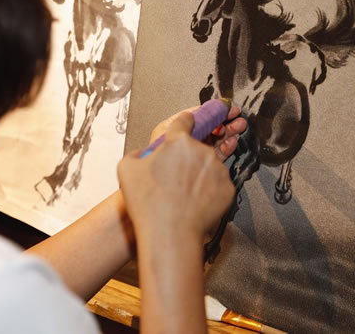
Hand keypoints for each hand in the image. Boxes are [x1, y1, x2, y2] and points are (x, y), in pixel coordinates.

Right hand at [118, 111, 235, 243]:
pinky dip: (208, 190)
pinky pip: (218, 184)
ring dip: (198, 174)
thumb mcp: (126, 169)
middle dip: (186, 157)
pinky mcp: (228, 189)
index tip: (185, 124)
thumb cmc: (149, 204)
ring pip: (208, 166)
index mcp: (179, 142)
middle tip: (173, 177)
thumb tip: (143, 155)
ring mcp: (218, 170)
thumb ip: (137, 153)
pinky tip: (193, 202)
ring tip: (182, 194)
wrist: (170, 234)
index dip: (182, 123)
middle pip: (195, 148)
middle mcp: (203, 152)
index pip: (184, 121)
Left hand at [149, 104, 246, 160]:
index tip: (224, 107)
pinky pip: (215, 155)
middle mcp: (182, 144)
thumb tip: (192, 114)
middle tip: (235, 116)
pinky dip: (225, 148)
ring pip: (212, 140)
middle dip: (222, 121)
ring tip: (239, 126)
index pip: (192, 118)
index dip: (210, 112)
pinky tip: (231, 142)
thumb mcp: (166, 136)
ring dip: (227, 132)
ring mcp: (192, 156)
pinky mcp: (201, 168)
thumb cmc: (156, 168)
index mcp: (169, 133)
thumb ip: (180, 124)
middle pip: (205, 128)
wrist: (166, 200)